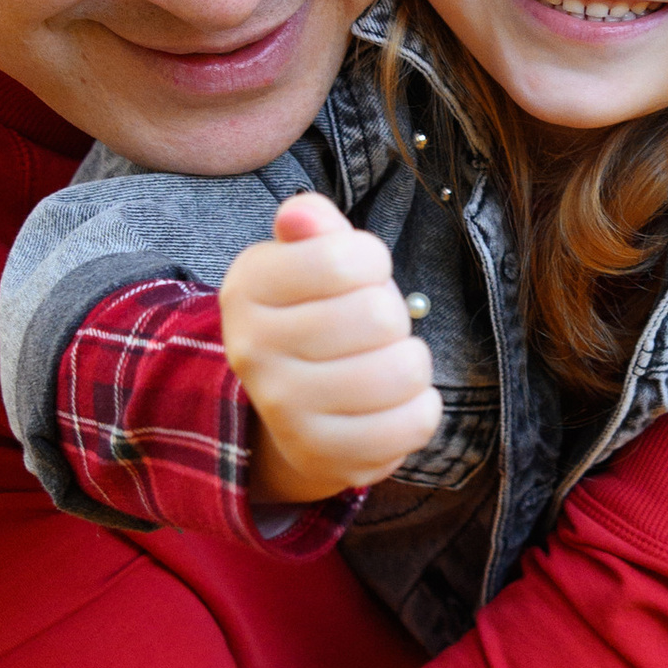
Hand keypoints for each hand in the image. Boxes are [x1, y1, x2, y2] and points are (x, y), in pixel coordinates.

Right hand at [219, 193, 441, 510]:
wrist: (290, 409)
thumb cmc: (316, 316)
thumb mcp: (308, 261)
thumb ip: (313, 227)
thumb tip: (303, 213)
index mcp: (247, 287)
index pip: (344, 257)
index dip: (372, 261)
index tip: (360, 276)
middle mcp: (253, 350)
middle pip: (378, 315)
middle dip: (394, 315)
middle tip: (374, 328)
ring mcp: (284, 409)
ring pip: (401, 371)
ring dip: (411, 363)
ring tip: (386, 363)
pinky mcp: (323, 455)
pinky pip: (413, 423)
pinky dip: (420, 408)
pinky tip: (395, 403)